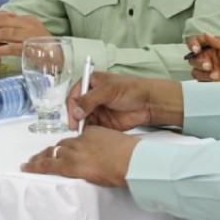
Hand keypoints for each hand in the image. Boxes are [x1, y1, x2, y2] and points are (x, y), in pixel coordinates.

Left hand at [0, 11, 51, 59]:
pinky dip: (0, 49)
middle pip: (1, 22)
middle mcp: (28, 25)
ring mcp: (30, 36)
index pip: (3, 16)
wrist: (60, 57)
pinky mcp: (30, 48)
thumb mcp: (30, 32)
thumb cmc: (42, 46)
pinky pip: (11, 47)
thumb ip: (16, 27)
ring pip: (5, 33)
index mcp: (27, 20)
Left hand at [20, 126, 138, 187]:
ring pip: (53, 152)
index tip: (63, 149)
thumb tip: (107, 156)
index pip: (76, 138)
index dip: (68, 145)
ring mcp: (74, 151)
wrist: (132, 161)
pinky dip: (36, 166)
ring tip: (31, 162)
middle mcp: (81, 140)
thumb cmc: (132, 157)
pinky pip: (49, 164)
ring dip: (41, 157)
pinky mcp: (70, 165)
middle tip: (42, 155)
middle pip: (62, 145)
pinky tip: (27, 167)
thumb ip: (108, 147)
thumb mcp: (119, 145)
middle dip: (51, 150)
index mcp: (93, 133)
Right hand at [67, 71, 182, 131]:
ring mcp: (97, 111)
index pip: (74, 96)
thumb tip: (76, 111)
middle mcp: (91, 98)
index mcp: (90, 84)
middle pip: (76, 110)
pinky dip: (89, 133)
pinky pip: (92, 129)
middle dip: (75, 119)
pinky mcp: (103, 123)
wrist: (148, 103)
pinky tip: (91, 136)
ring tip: (83, 133)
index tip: (73, 117)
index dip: (72, 107)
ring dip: (82, 127)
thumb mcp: (108, 90)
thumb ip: (90, 100)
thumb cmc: (131, 89)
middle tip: (76, 127)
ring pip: (82, 121)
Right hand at [184, 32, 219, 82]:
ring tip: (216, 75)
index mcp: (212, 46)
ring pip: (194, 69)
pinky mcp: (210, 82)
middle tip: (208, 65)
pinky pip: (199, 80)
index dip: (192, 44)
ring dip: (202, 72)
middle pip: (192, 57)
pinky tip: (216, 80)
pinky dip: (205, 80)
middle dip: (198, 61)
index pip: (195, 41)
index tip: (196, 49)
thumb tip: (206, 34)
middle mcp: (208, 57)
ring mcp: (208, 70)